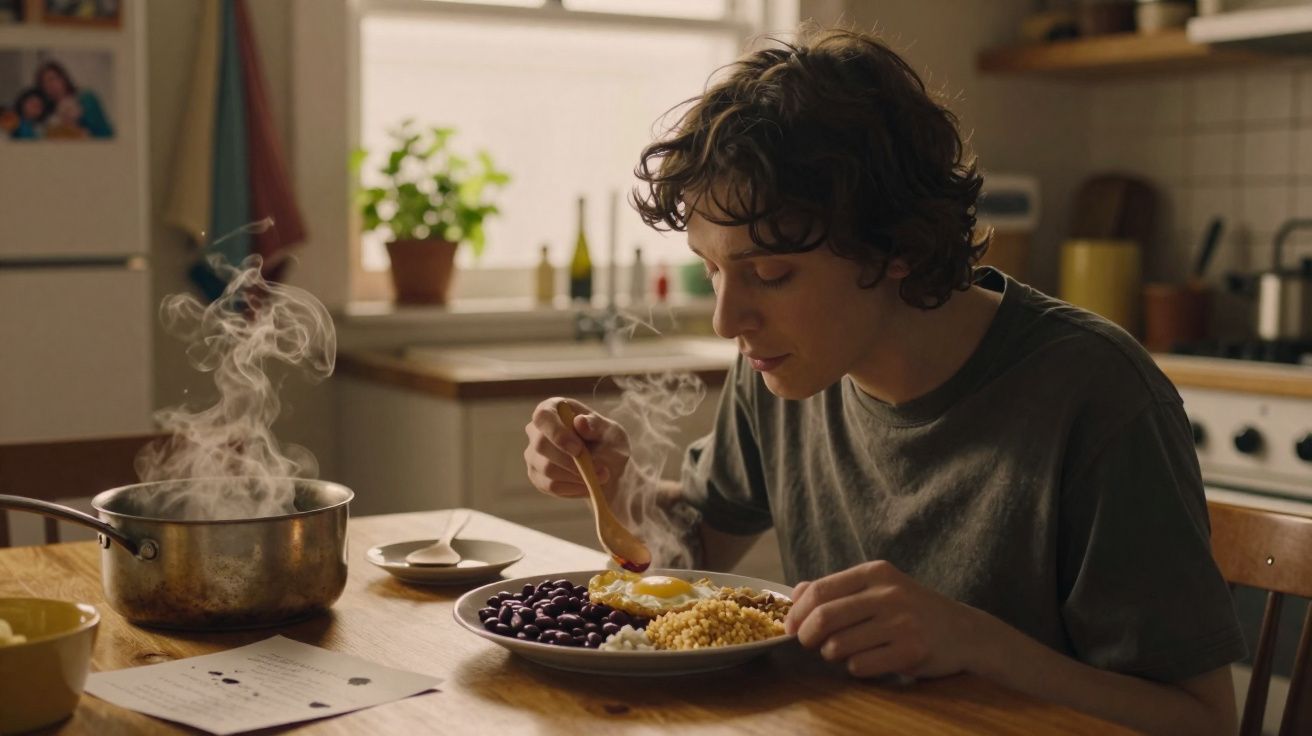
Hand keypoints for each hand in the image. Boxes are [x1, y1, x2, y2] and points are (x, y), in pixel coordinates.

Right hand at [523, 398, 629, 502]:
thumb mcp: (611, 432)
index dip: (557, 433)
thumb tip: (579, 421)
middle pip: (541, 445)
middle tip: (599, 469)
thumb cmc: (609, 444)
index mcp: (554, 409)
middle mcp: (537, 430)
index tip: (578, 450)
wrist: (610, 470)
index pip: (542, 416)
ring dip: (577, 476)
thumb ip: (596, 426)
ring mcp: (533, 454)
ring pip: (546, 468)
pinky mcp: (536, 476)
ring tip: (601, 476)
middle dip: (571, 461)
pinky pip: (550, 485)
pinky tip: (588, 485)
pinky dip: (573, 488)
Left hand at [785, 560, 992, 678]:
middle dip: (806, 636)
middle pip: (824, 617)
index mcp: (875, 572)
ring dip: (832, 654)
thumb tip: (795, 593)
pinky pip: (861, 665)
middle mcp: (888, 594)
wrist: (964, 630)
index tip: (790, 627)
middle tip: (807, 644)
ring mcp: (901, 622)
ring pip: (839, 645)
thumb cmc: (912, 609)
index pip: (819, 591)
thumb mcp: (879, 586)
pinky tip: (869, 661)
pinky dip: (856, 667)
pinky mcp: (911, 651)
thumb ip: (838, 588)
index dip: (797, 613)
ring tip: (844, 651)